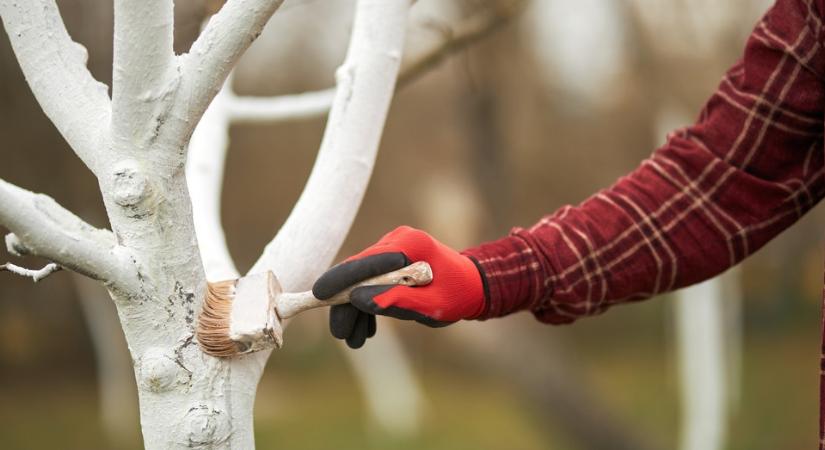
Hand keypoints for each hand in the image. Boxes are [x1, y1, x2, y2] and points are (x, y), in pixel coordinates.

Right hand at [312, 226, 486, 347]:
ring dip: (356, 309)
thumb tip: (358, 300)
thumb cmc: (458, 295)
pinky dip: (367, 303)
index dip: (339, 279)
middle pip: (359, 272)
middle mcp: (397, 240)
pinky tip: (367, 329)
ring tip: (356, 340)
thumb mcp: (431, 305)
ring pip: (362, 279)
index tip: (318, 295)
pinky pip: (371, 280)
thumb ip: (396, 300)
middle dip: (347, 304)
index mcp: (410, 245)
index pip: (366, 261)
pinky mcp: (392, 258)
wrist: (474, 286)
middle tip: (341, 334)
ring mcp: (394, 248)